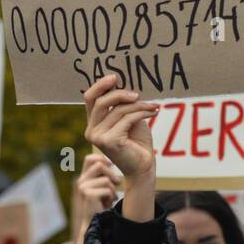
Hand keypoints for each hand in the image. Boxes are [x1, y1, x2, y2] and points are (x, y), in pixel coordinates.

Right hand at [72, 153, 120, 243]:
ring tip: (110, 198)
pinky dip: (111, 197)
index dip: (102, 158)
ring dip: (112, 189)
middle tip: (117, 184)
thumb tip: (112, 161)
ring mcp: (83, 187)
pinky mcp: (88, 194)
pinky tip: (108, 203)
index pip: (90, 159)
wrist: (96, 221)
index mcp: (84, 177)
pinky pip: (107, 189)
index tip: (111, 164)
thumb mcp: (104, 186)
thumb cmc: (103, 203)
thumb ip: (105, 175)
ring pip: (106, 180)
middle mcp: (81, 181)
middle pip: (99, 165)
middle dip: (112, 174)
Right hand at [82, 76, 158, 222]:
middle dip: (120, 94)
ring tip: (152, 106)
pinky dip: (141, 113)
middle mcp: (91, 130)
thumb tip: (120, 83)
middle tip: (137, 94)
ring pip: (117, 110)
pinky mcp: (109, 141)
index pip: (90, 98)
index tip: (114, 77)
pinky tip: (153, 112)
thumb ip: (121, 105)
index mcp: (93, 123)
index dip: (100, 85)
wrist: (144, 166)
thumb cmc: (137, 143)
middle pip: (101, 102)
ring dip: (138, 105)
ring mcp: (98, 137)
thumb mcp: (128, 119)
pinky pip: (126, 119)